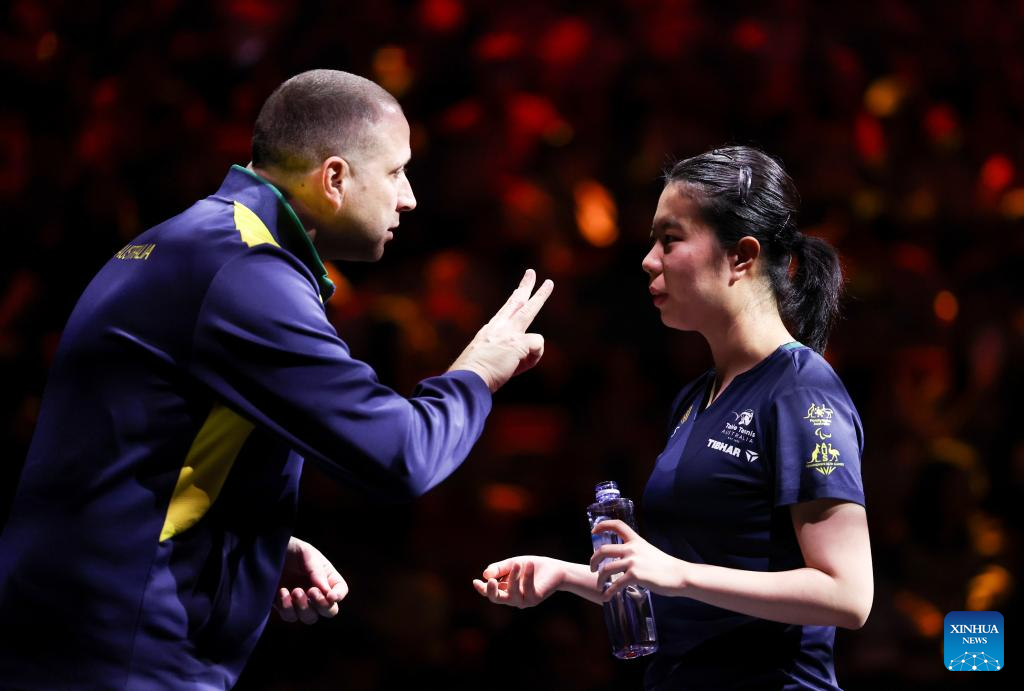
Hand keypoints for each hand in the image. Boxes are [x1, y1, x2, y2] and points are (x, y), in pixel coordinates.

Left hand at [274, 537, 348, 623]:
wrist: (267, 551)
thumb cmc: (292, 550)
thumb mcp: (307, 555)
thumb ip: (317, 572)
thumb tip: (327, 592)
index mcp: (327, 577)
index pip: (341, 591)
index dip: (338, 596)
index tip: (330, 595)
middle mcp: (317, 592)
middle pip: (329, 611)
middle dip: (322, 605)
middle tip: (311, 591)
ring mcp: (301, 602)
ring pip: (310, 618)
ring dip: (303, 608)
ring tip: (295, 590)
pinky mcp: (285, 607)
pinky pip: (290, 616)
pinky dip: (287, 608)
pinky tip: (282, 592)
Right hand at [449, 269, 553, 391]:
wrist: (467, 379)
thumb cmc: (474, 375)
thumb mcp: (487, 361)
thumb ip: (505, 354)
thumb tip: (527, 354)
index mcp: (490, 331)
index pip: (504, 312)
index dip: (513, 300)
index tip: (518, 291)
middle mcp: (498, 327)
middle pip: (515, 302)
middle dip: (525, 286)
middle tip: (531, 272)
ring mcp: (508, 333)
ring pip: (529, 309)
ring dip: (541, 295)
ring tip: (549, 283)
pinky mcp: (517, 342)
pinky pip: (537, 347)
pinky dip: (532, 360)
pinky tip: (518, 366)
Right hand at [472, 555, 564, 607]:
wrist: (553, 569)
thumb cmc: (530, 567)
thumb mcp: (512, 564)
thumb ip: (499, 569)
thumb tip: (485, 575)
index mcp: (504, 591)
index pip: (490, 593)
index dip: (482, 589)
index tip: (475, 581)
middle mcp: (512, 599)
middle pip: (497, 599)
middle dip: (492, 592)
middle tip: (490, 581)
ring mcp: (524, 601)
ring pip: (513, 593)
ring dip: (514, 578)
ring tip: (519, 563)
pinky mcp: (535, 599)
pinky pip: (528, 588)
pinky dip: (528, 576)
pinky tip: (528, 564)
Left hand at [590, 520, 687, 599]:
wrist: (679, 575)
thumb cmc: (666, 566)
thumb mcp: (649, 552)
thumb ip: (636, 552)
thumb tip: (625, 560)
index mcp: (636, 541)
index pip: (617, 525)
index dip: (602, 525)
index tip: (594, 531)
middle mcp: (632, 549)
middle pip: (603, 549)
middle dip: (593, 560)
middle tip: (592, 568)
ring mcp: (633, 562)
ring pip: (606, 568)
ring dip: (600, 578)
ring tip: (600, 585)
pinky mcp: (635, 575)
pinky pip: (615, 584)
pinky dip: (609, 591)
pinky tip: (607, 596)